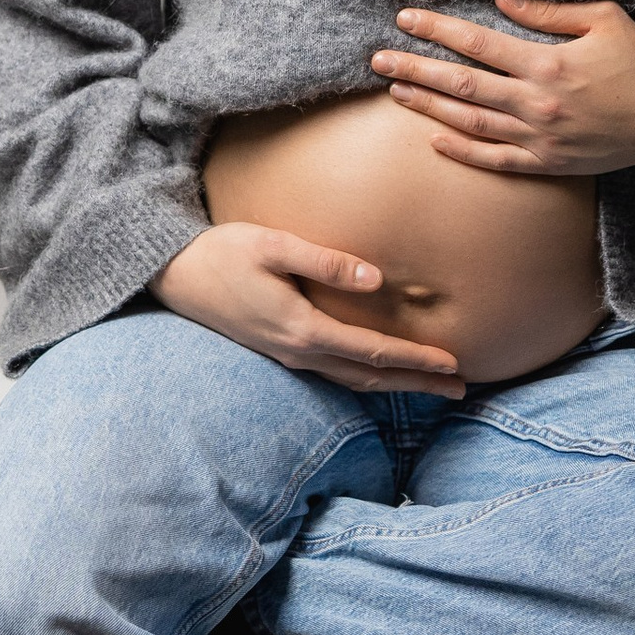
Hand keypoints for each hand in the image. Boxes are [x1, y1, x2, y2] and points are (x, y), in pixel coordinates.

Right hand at [151, 221, 464, 390]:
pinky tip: (381, 373)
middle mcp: (299, 352)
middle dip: (418, 383)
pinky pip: (335, 373)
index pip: (373, 351)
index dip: (416, 358)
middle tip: (462, 388)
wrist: (173, 276)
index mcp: (302, 329)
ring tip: (433, 386)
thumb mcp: (273, 245)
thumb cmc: (222, 253)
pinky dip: (368, 377)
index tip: (454, 362)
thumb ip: (325, 261)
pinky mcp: (281, 350)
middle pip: (371, 377)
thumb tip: (375, 278)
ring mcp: (288, 356)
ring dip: (397, 385)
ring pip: (353, 380)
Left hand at [370, 0, 634, 178]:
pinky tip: (434, 141)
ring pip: (470, 124)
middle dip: (416, 68)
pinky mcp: (548, 164)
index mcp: (548, 64)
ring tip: (396, 90)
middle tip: (377, 57)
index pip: (478, 43)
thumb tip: (501, 0)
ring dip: (429, 107)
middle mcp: (537, 104)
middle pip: (462, 85)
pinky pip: (496, 161)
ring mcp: (540, 138)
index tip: (405, 18)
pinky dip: (463, 152)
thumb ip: (549, 12)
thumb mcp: (604, 20)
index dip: (438, 29)